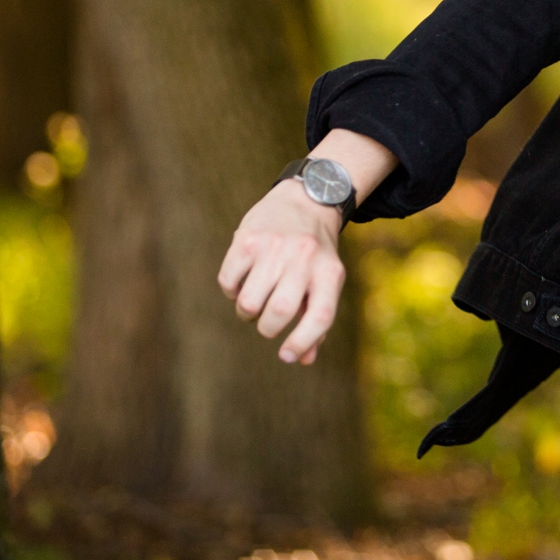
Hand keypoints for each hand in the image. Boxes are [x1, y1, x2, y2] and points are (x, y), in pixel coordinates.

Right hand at [218, 180, 346, 364]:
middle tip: (267, 322)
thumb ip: (316, 319)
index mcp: (330, 272)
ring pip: (249, 302)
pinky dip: (231, 290)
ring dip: (247, 312)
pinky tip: (243, 279)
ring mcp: (274, 246)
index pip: (320, 316)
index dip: (303, 342)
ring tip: (256, 299)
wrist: (306, 199)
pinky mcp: (247, 238)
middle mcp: (304, 257)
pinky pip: (228, 282)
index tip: (286, 355)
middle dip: (268, 328)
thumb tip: (303, 359)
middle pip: (279, 312)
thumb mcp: (326, 280)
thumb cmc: (316, 253)